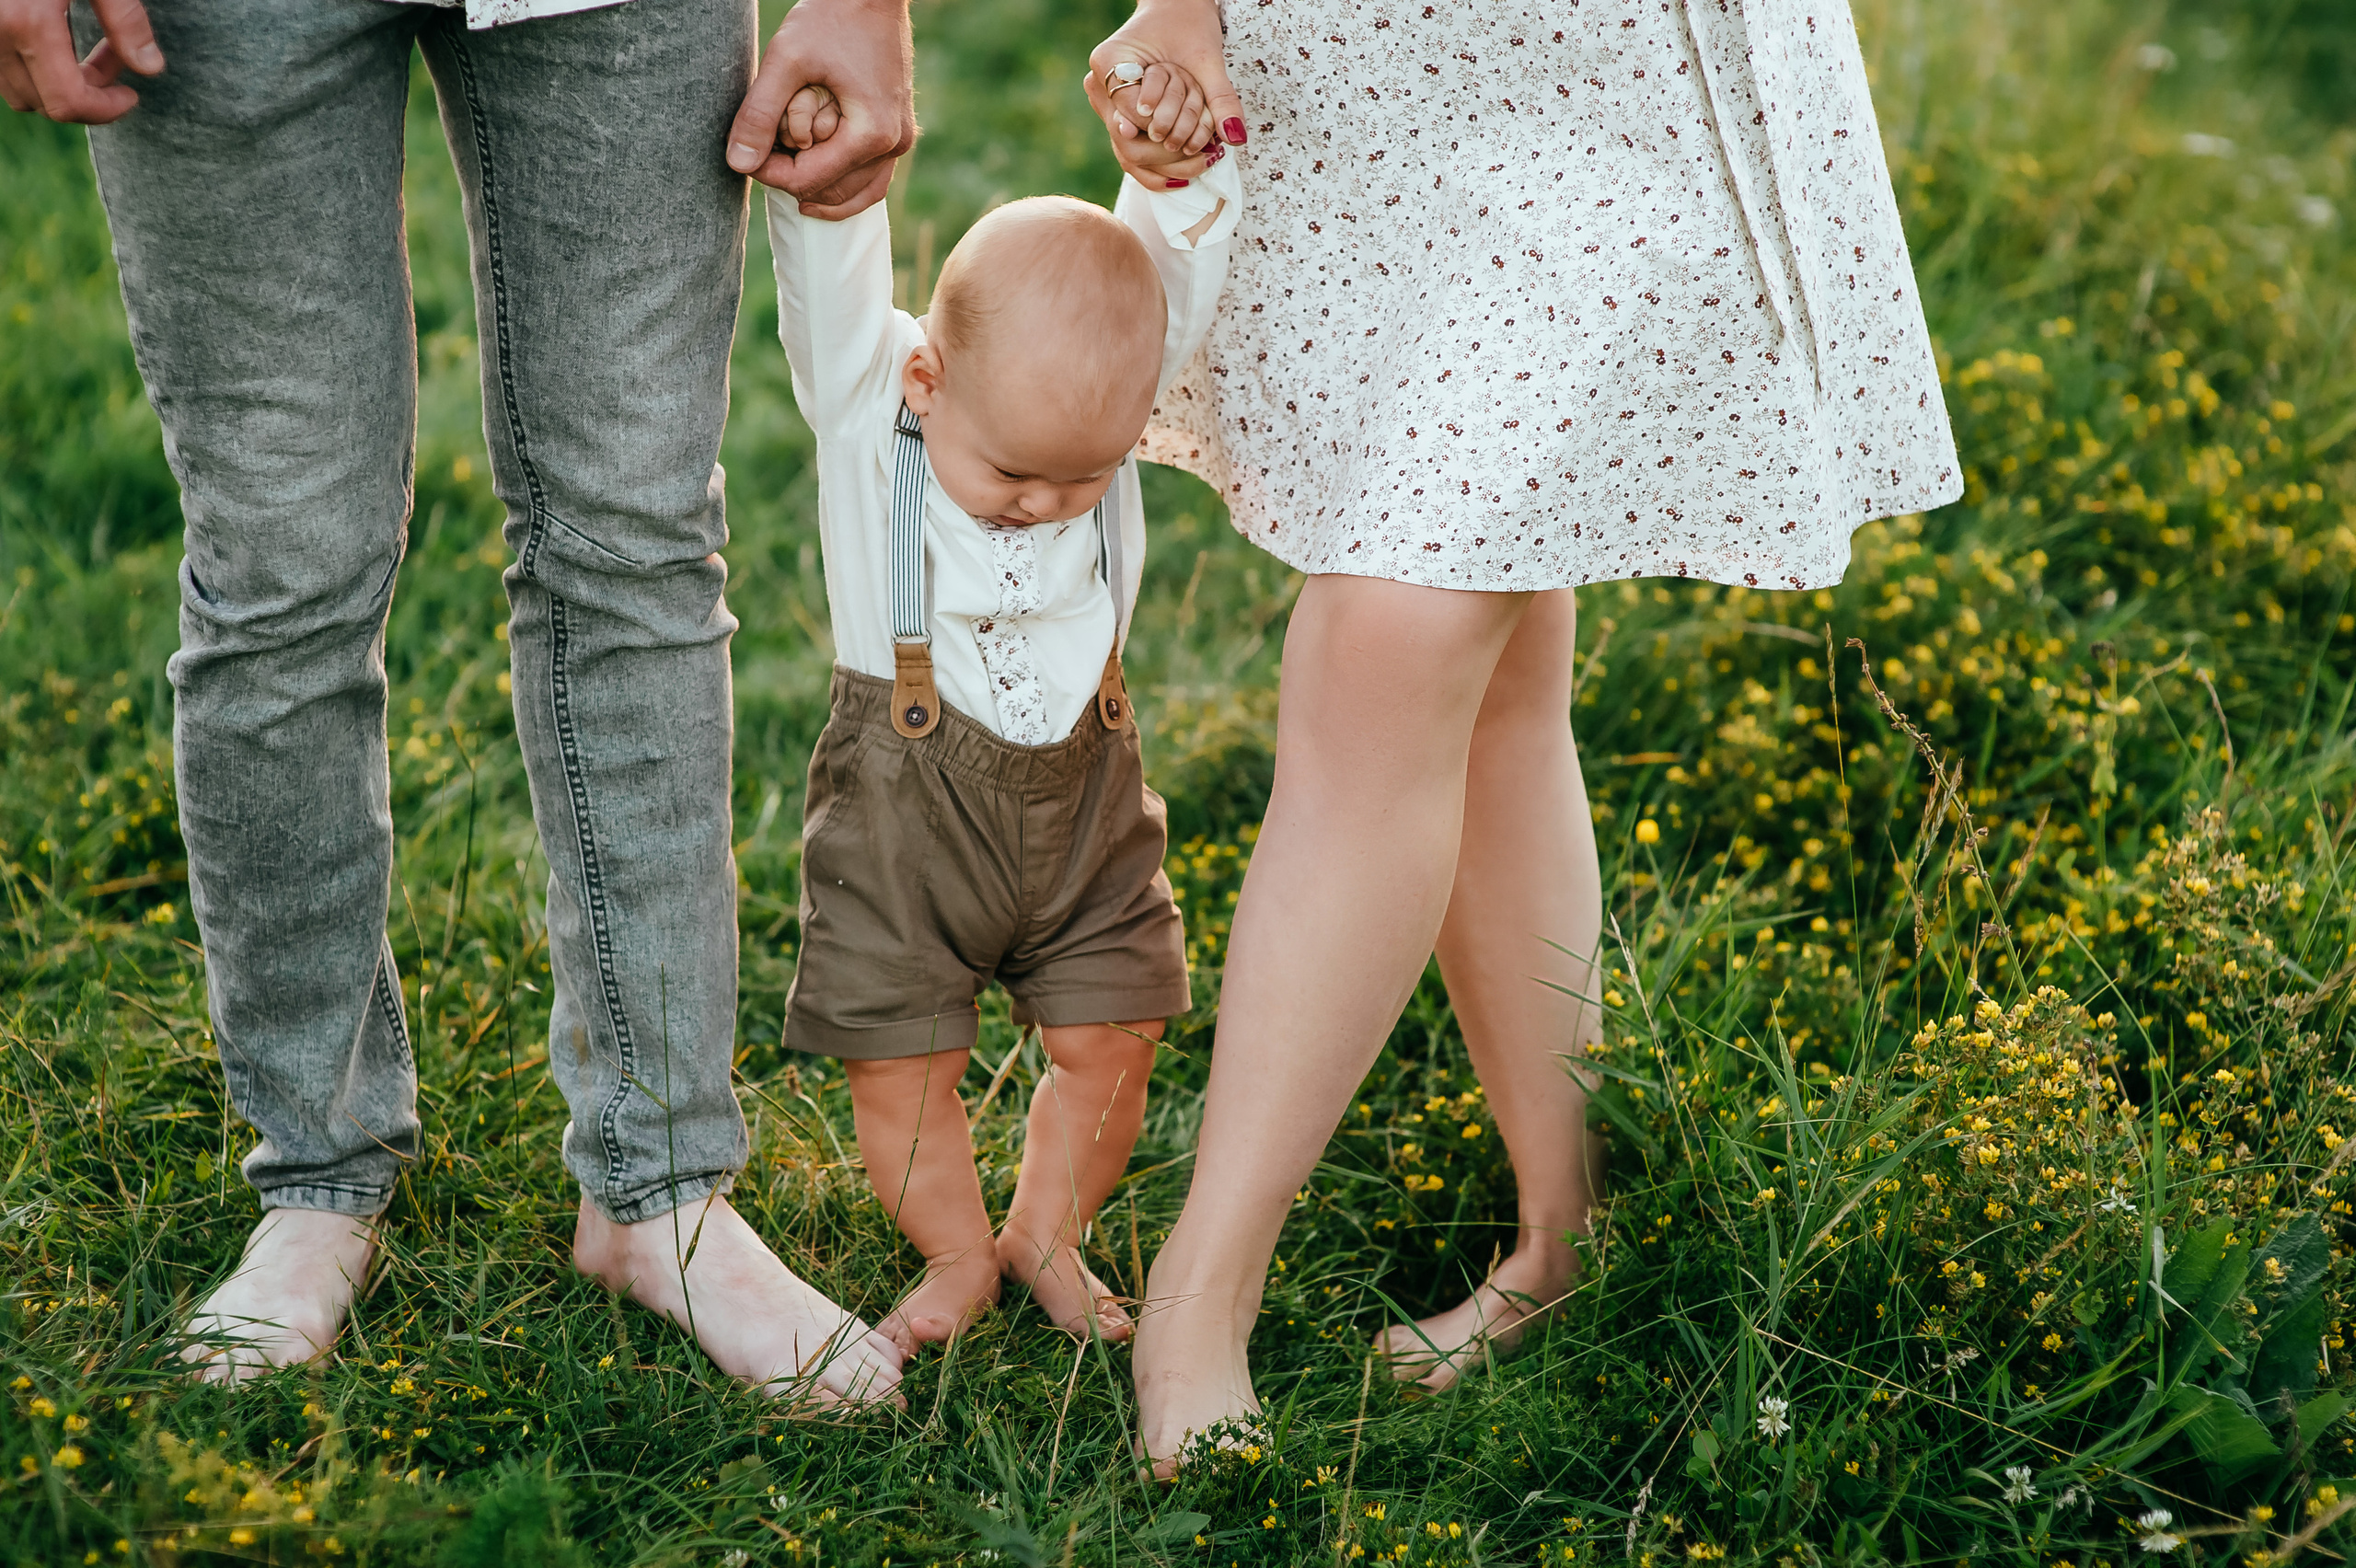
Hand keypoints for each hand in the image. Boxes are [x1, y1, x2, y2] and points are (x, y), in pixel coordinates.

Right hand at [1, 0, 161, 124]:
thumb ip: (125, 19)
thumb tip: (151, 68)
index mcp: (28, 24)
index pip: (68, 102)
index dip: (107, 110)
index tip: (131, 96)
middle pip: (47, 104)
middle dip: (90, 97)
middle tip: (119, 62)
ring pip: (22, 93)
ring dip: (62, 87)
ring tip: (97, 52)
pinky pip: (6, 73)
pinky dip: (37, 72)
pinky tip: (63, 43)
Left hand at [728, 0, 914, 219]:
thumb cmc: (832, 18)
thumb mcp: (787, 60)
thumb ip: (760, 113)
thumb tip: (738, 163)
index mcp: (870, 133)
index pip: (810, 179)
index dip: (770, 174)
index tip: (745, 154)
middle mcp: (892, 144)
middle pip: (834, 192)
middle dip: (794, 182)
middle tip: (761, 159)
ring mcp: (900, 140)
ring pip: (859, 193)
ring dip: (820, 191)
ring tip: (784, 177)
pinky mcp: (898, 130)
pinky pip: (874, 177)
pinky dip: (845, 184)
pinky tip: (817, 181)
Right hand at [1086, 0, 1243, 191]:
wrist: (1176, 10)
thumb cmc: (1188, 25)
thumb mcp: (1207, 59)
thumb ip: (1220, 97)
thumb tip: (1234, 137)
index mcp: (1108, 62)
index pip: (1135, 116)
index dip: (1169, 132)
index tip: (1202, 142)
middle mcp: (1098, 87)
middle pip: (1127, 144)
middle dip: (1170, 155)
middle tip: (1208, 157)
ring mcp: (1104, 106)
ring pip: (1128, 155)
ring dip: (1168, 167)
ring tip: (1205, 163)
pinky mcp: (1116, 118)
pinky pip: (1132, 153)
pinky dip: (1160, 166)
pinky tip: (1185, 175)